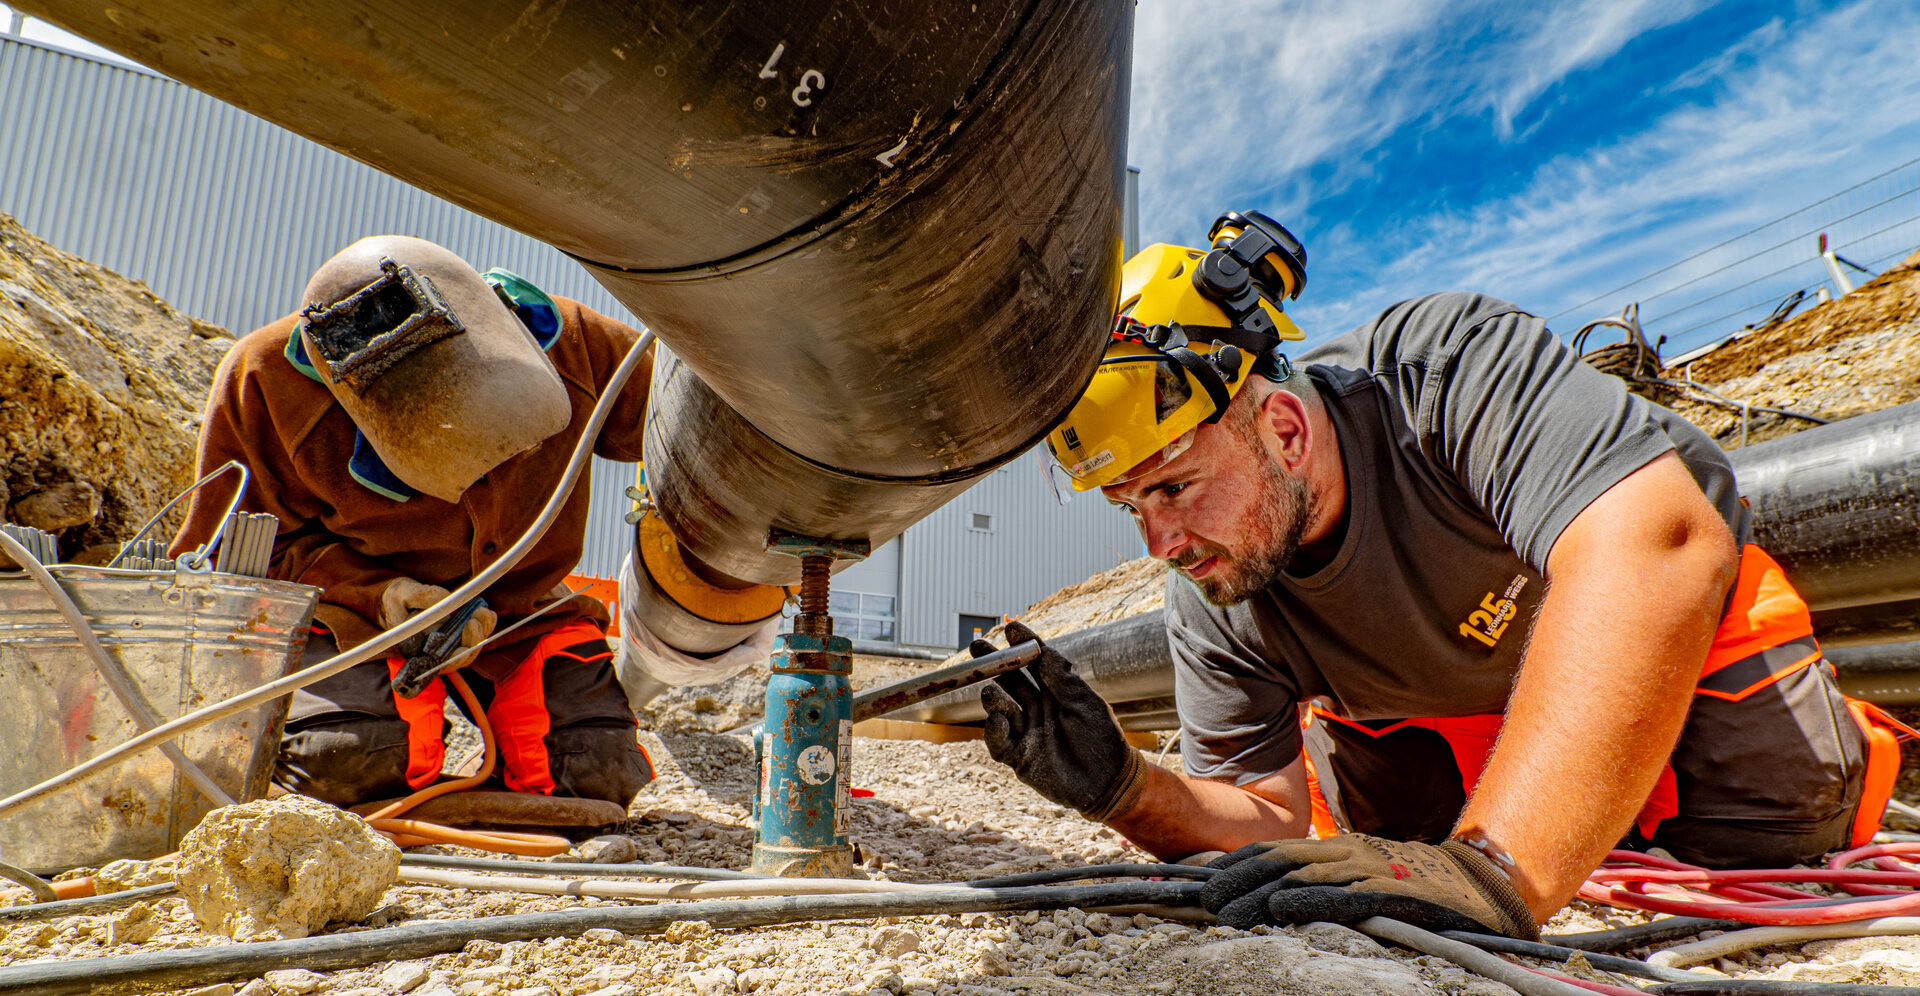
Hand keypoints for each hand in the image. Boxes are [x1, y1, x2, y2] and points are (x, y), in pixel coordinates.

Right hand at [378, 578, 496, 647]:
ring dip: (482, 631)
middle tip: (478, 617)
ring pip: (471, 647)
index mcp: (417, 650)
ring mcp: (446, 644)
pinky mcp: (456, 634)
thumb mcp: (402, 593)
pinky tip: (487, 612)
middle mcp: (434, 652)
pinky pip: (474, 636)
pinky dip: (484, 626)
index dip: (458, 655)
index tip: (465, 633)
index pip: (441, 663)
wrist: (393, 600)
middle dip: (475, 639)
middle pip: (461, 657)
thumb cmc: (395, 600)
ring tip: (484, 612)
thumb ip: (422, 596)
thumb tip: (447, 598)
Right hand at [976, 622, 1146, 821]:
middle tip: (976, 648)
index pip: (1035, 664)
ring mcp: (1028, 733)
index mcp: (1057, 693)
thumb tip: (1043, 650)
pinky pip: (998, 742)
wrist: (1108, 785)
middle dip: (993, 665)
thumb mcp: (1086, 704)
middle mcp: (1039, 709)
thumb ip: (1062, 679)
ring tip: (990, 691)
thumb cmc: (1103, 741)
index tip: (1010, 628)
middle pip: (1011, 681)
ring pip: (1001, 709)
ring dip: (992, 698)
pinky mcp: (1020, 758)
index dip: (1022, 646)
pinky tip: (998, 721)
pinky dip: (993, 730)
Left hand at [1199, 833, 1537, 938]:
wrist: (1475, 886)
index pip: (1274, 849)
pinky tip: (1283, 906)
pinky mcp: (1389, 892)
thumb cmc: (1412, 885)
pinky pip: (1343, 895)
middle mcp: (1347, 851)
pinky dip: (1310, 899)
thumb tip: (1275, 898)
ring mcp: (1367, 869)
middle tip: (1205, 901)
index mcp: (1337, 846)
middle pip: (1279, 861)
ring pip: (1302, 875)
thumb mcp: (1360, 877)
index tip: (1204, 882)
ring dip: (1259, 894)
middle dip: (1237, 880)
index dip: (1236, 864)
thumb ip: (1322, 882)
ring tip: (1227, 911)